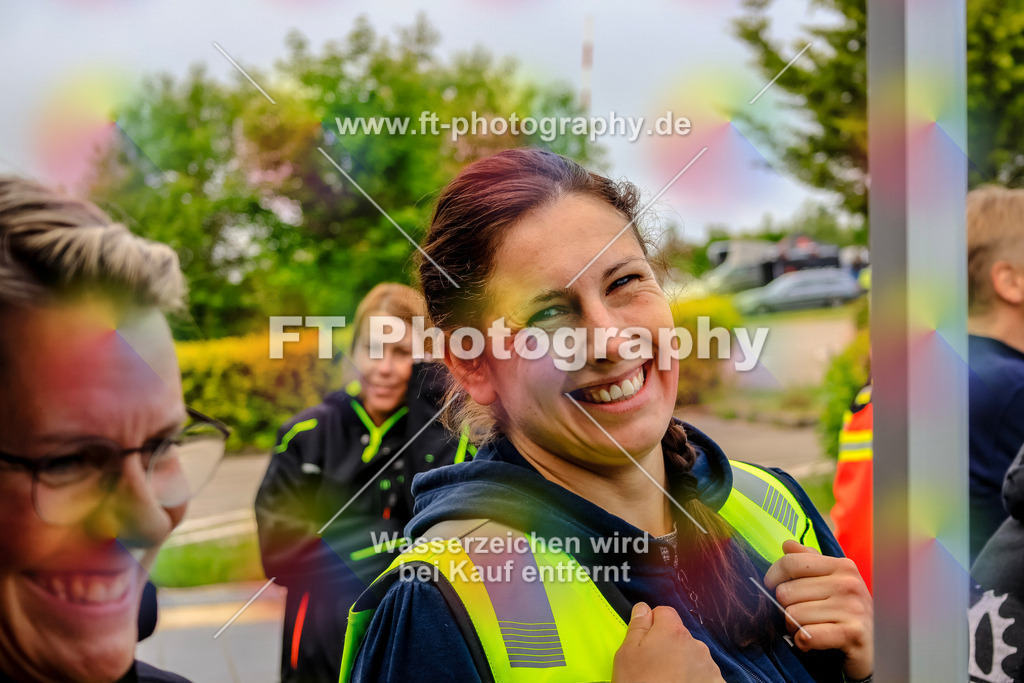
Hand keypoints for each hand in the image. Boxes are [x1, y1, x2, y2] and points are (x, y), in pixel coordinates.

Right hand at [612, 602, 724, 682]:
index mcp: (673, 632)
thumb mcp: (626, 655)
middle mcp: (696, 645)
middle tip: (653, 669)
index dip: (652, 625)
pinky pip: (704, 675)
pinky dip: (694, 680)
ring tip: (667, 682)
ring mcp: (709, 666)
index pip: (664, 613)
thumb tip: (643, 608)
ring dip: (682, 664)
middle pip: (679, 636)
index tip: (644, 642)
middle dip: (668, 647)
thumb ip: (637, 627)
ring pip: (692, 656)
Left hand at [764, 540, 873, 679]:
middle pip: (786, 591)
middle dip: (784, 607)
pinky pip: (807, 635)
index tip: (772, 585)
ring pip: (793, 615)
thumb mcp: (830, 581)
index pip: (791, 562)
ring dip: (793, 626)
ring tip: (805, 628)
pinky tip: (810, 642)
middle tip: (797, 615)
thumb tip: (787, 545)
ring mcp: (853, 609)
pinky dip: (802, 641)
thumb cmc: (845, 611)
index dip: (773, 575)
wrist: (874, 647)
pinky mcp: (853, 634)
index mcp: (843, 566)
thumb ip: (809, 561)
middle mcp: (849, 584)